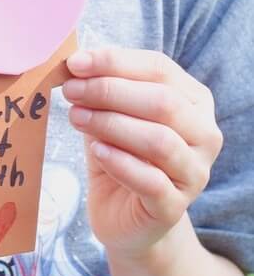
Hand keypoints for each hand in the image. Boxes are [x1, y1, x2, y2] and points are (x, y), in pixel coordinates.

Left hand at [62, 48, 222, 259]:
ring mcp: (195, 173)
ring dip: (111, 124)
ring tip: (77, 118)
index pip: (159, 68)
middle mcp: (204, 134)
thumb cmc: (119, 151)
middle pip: (163, 102)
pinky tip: (97, 151)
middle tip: (71, 90)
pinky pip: (152, 182)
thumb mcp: (111, 111)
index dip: (115, 62)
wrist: (123, 214)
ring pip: (160, 141)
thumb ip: (102, 86)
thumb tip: (76, 62)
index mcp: (193, 99)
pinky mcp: (175, 208)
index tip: (75, 63)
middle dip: (110, 91)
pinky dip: (120, 162)